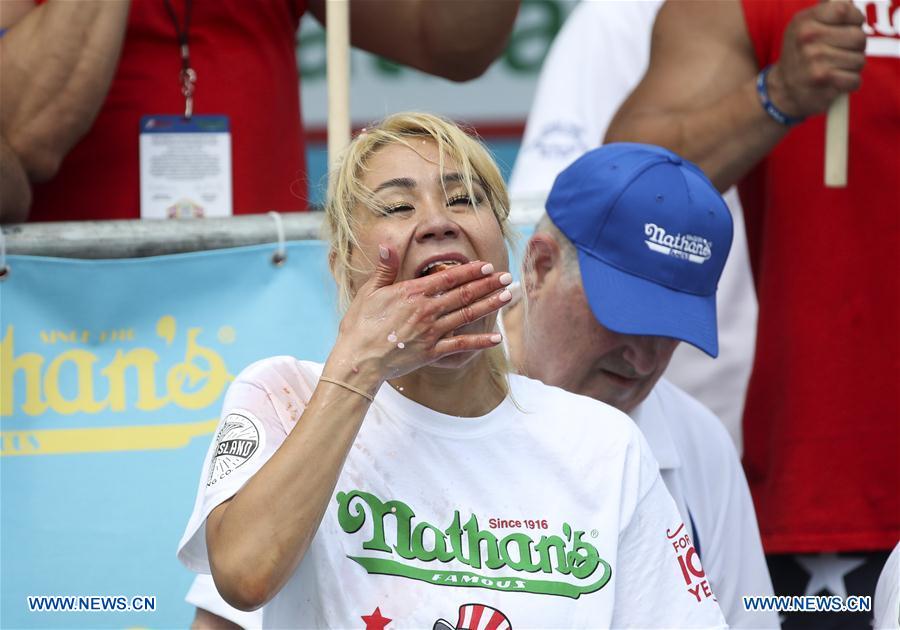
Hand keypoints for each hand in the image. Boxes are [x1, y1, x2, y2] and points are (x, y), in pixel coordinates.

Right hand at [325, 245, 511, 390]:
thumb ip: (384, 269)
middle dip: (488, 284)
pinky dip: (480, 342)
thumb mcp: (369, 292)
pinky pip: (461, 345)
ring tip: (508, 296)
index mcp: (413, 293)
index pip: (449, 278)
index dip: (470, 271)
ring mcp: (431, 332)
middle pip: (464, 294)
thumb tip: (388, 245)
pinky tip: (497, 338)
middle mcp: (427, 310)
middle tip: (508, 277)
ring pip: (467, 315)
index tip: (487, 266)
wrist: (358, 360)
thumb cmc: (360, 325)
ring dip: (490, 304)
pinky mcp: (432, 352)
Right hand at [767, 1, 866, 117]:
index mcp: (805, 21)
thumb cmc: (801, 54)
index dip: (855, 19)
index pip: (845, 10)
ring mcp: (815, 61)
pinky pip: (855, 80)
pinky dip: (849, 83)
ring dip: (851, 67)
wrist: (782, 89)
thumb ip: (827, 9)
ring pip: (859, 60)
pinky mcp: (823, 81)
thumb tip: (848, 1)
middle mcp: (808, 39)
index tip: (848, 27)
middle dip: (855, 48)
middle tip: (839, 53)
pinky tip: (835, 82)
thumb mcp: (804, 26)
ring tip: (835, 68)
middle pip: (858, 37)